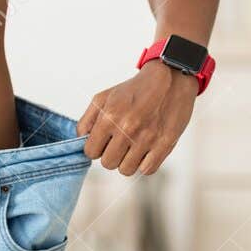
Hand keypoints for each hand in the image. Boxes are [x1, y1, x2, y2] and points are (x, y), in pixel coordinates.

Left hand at [78, 59, 196, 175]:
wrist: (169, 80)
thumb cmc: (136, 90)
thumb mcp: (103, 97)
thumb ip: (87, 120)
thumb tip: (82, 140)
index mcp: (109, 116)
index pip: (90, 152)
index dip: (96, 148)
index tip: (103, 143)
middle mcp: (127, 128)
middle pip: (108, 163)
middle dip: (111, 155)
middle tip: (119, 144)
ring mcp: (147, 138)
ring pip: (126, 170)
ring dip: (127, 161)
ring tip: (132, 147)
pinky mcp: (165, 145)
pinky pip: (147, 170)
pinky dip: (144, 164)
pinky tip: (145, 150)